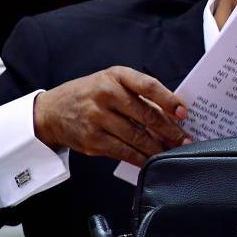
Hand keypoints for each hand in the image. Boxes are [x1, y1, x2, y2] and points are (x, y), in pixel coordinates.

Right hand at [34, 66, 189, 166]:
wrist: (52, 111)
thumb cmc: (92, 94)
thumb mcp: (113, 82)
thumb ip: (139, 94)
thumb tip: (171, 115)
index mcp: (117, 76)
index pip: (148, 86)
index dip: (169, 100)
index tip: (183, 112)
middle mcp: (106, 94)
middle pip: (145, 115)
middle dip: (169, 130)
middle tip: (184, 139)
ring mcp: (97, 118)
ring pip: (137, 136)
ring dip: (158, 147)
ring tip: (172, 151)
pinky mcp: (92, 140)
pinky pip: (123, 152)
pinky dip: (141, 158)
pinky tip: (152, 160)